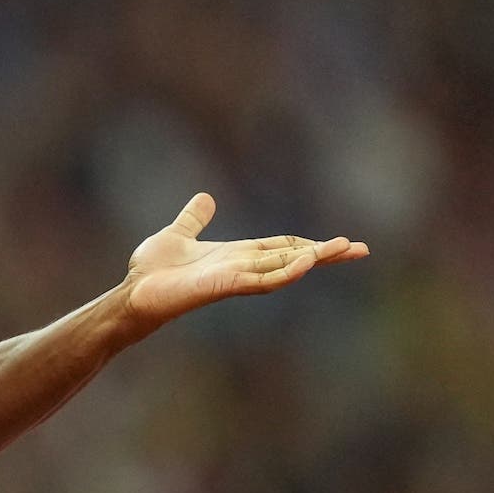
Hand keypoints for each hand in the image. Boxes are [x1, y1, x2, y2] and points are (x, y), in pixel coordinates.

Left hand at [120, 194, 368, 328]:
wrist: (133, 294)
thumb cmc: (152, 272)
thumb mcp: (177, 235)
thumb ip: (194, 219)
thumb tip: (205, 198)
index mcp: (236, 254)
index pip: (281, 247)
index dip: (309, 243)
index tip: (340, 242)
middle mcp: (242, 266)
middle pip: (292, 258)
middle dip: (325, 254)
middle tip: (361, 249)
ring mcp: (236, 278)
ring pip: (284, 268)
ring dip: (314, 259)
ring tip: (345, 249)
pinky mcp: (224, 286)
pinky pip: (262, 280)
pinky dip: (285, 272)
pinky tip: (306, 262)